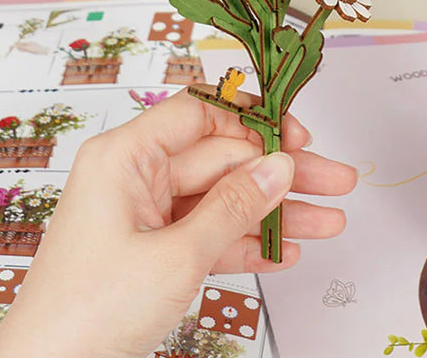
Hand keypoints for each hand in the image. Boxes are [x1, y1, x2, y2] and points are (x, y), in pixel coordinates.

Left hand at [0, 88, 356, 357]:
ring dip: (275, 214)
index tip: (298, 137)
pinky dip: (245, 244)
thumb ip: (234, 208)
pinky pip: (207, 235)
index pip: (200, 115)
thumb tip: (280, 167)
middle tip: (337, 181)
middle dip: (281, 175)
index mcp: (125, 157)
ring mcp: (143, 217)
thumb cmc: (90, 312)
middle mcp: (134, 177)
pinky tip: (287, 253)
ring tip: (331, 221)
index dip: (253, 122)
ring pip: (222, 201)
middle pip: (222, 160)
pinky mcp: (150, 254)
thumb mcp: (175, 257)